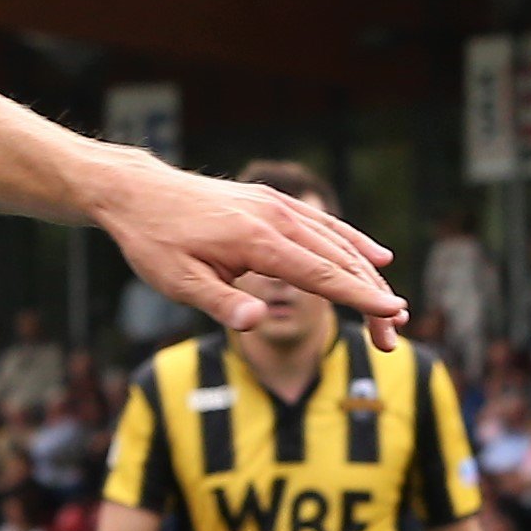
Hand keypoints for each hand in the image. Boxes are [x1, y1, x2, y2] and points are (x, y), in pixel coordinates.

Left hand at [88, 153, 405, 337]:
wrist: (138, 192)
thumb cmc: (154, 242)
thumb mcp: (176, 282)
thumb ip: (220, 303)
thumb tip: (256, 323)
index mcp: (256, 241)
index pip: (321, 275)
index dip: (360, 298)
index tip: (393, 316)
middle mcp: (275, 217)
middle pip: (338, 261)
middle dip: (372, 298)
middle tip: (392, 338)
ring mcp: (275, 205)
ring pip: (337, 241)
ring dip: (368, 274)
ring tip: (392, 309)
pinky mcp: (271, 201)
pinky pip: (323, 223)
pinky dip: (353, 242)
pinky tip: (377, 257)